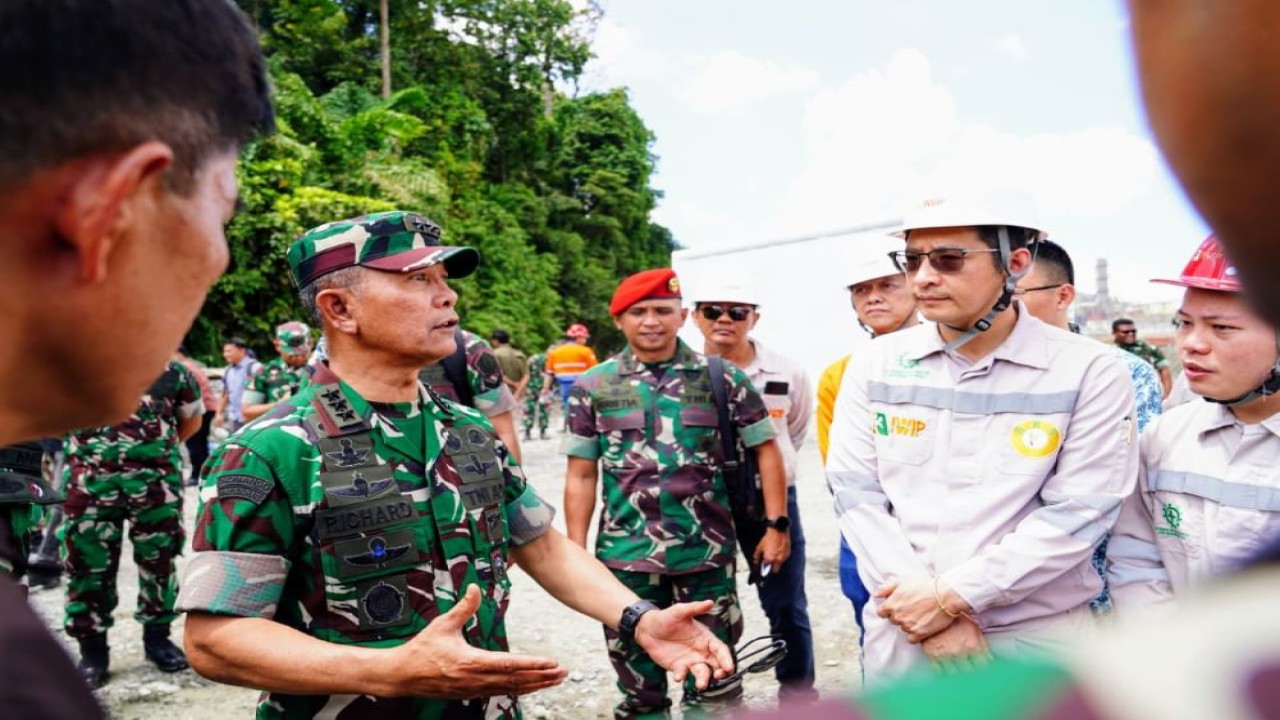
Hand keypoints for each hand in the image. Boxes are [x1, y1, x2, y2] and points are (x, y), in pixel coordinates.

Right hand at [386, 585, 566, 697]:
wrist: (402, 675)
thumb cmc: (421, 650)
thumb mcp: (443, 624)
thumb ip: (463, 607)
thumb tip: (475, 588)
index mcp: (471, 662)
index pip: (509, 664)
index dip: (533, 664)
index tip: (551, 663)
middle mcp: (475, 679)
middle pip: (516, 680)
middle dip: (542, 677)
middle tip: (562, 673)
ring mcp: (473, 689)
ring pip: (510, 689)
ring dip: (534, 685)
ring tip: (553, 681)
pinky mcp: (470, 693)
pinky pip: (499, 693)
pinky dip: (517, 689)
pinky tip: (528, 686)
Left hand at [633, 600, 735, 689]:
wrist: (647, 628)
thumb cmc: (666, 617)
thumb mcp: (680, 611)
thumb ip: (695, 608)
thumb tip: (710, 602)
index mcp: (705, 638)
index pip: (720, 649)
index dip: (726, 658)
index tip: (728, 667)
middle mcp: (700, 651)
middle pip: (716, 664)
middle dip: (720, 672)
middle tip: (719, 676)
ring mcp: (690, 661)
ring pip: (702, 673)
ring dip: (703, 680)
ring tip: (700, 685)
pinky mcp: (678, 667)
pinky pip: (683, 675)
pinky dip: (682, 677)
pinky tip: (678, 676)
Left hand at [753, 528, 790, 569]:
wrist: (778, 531)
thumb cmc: (768, 538)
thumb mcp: (760, 546)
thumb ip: (757, 556)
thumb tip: (756, 561)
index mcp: (770, 559)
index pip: (767, 568)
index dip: (764, 567)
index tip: (764, 565)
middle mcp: (777, 560)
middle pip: (775, 570)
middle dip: (772, 568)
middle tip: (770, 564)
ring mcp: (784, 557)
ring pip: (780, 564)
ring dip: (777, 562)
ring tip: (774, 554)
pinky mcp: (788, 554)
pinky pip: (784, 558)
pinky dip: (781, 557)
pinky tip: (778, 551)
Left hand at [875, 576, 961, 642]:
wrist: (945, 595)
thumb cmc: (924, 586)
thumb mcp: (902, 581)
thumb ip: (885, 588)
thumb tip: (876, 595)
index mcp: (891, 605)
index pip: (881, 612)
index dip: (889, 609)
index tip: (898, 605)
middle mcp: (897, 617)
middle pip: (893, 620)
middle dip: (899, 615)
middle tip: (911, 608)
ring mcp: (908, 626)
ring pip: (903, 629)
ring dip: (908, 624)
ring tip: (919, 615)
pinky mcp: (919, 634)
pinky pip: (911, 639)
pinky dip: (915, 634)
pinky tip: (921, 625)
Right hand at [921, 615, 989, 672]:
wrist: (938, 609)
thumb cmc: (958, 620)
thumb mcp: (976, 631)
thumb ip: (985, 649)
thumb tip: (993, 664)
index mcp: (973, 646)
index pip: (983, 669)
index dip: (985, 675)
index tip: (985, 677)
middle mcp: (959, 651)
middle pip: (969, 675)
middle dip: (972, 678)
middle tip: (972, 678)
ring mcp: (944, 654)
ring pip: (954, 676)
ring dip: (958, 679)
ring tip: (960, 676)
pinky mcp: (931, 654)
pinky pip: (938, 673)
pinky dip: (943, 676)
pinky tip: (948, 673)